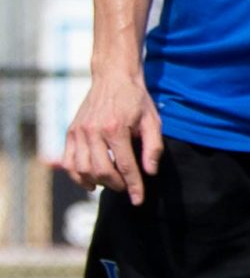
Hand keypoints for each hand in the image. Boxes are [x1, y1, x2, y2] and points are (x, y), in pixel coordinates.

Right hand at [65, 59, 161, 205]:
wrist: (113, 77)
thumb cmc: (136, 100)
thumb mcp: (153, 121)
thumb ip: (153, 147)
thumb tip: (150, 172)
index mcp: (116, 128)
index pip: (125, 166)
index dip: (133, 186)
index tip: (138, 200)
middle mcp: (93, 131)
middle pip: (101, 171)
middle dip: (116, 185)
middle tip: (126, 188)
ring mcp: (79, 132)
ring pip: (82, 169)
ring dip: (96, 182)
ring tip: (110, 184)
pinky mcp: (71, 132)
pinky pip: (68, 161)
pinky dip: (76, 175)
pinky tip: (89, 182)